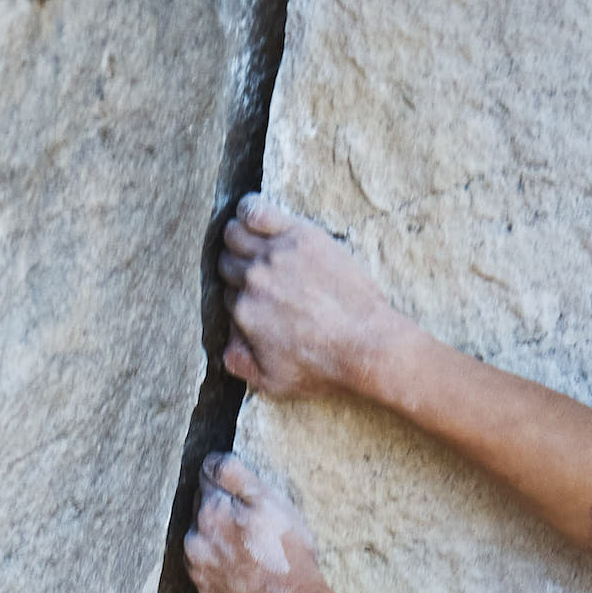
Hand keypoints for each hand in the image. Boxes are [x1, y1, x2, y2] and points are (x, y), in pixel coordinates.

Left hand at [184, 449, 323, 592]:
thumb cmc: (286, 550)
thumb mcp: (268, 499)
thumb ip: (233, 473)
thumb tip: (211, 461)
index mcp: (210, 511)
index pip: (208, 475)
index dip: (229, 480)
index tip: (247, 492)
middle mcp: (195, 539)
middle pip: (203, 507)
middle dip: (223, 507)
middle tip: (252, 521)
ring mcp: (199, 568)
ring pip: (203, 537)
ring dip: (219, 534)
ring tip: (248, 545)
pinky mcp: (206, 590)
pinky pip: (208, 565)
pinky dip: (220, 560)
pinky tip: (242, 564)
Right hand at [218, 194, 405, 399]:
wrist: (366, 344)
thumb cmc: (325, 366)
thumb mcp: (274, 383)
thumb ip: (241, 365)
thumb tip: (225, 347)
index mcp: (244, 314)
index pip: (229, 294)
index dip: (241, 296)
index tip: (255, 297)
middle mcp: (253, 281)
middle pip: (227, 263)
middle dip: (236, 267)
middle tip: (253, 270)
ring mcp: (274, 255)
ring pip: (235, 234)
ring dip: (236, 237)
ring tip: (250, 242)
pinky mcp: (297, 235)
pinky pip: (256, 210)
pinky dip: (248, 209)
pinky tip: (250, 213)